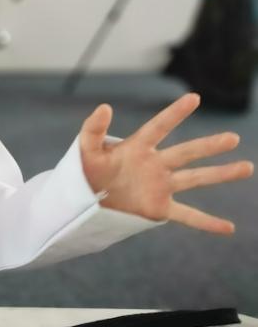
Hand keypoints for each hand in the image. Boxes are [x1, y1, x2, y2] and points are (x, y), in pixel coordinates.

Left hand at [79, 93, 252, 234]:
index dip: (174, 113)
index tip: (194, 98)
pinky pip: (187, 216)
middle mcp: (154, 164)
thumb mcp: (85, 150)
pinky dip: (207, 222)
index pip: (159, 127)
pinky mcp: (158, 208)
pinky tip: (228, 228)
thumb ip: (93, 129)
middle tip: (233, 137)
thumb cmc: (85, 171)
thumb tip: (104, 107)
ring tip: (246, 167)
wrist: (83, 200)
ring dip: (220, 174)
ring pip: (195, 178)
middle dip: (209, 146)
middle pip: (186, 153)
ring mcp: (160, 186)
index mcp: (137, 147)